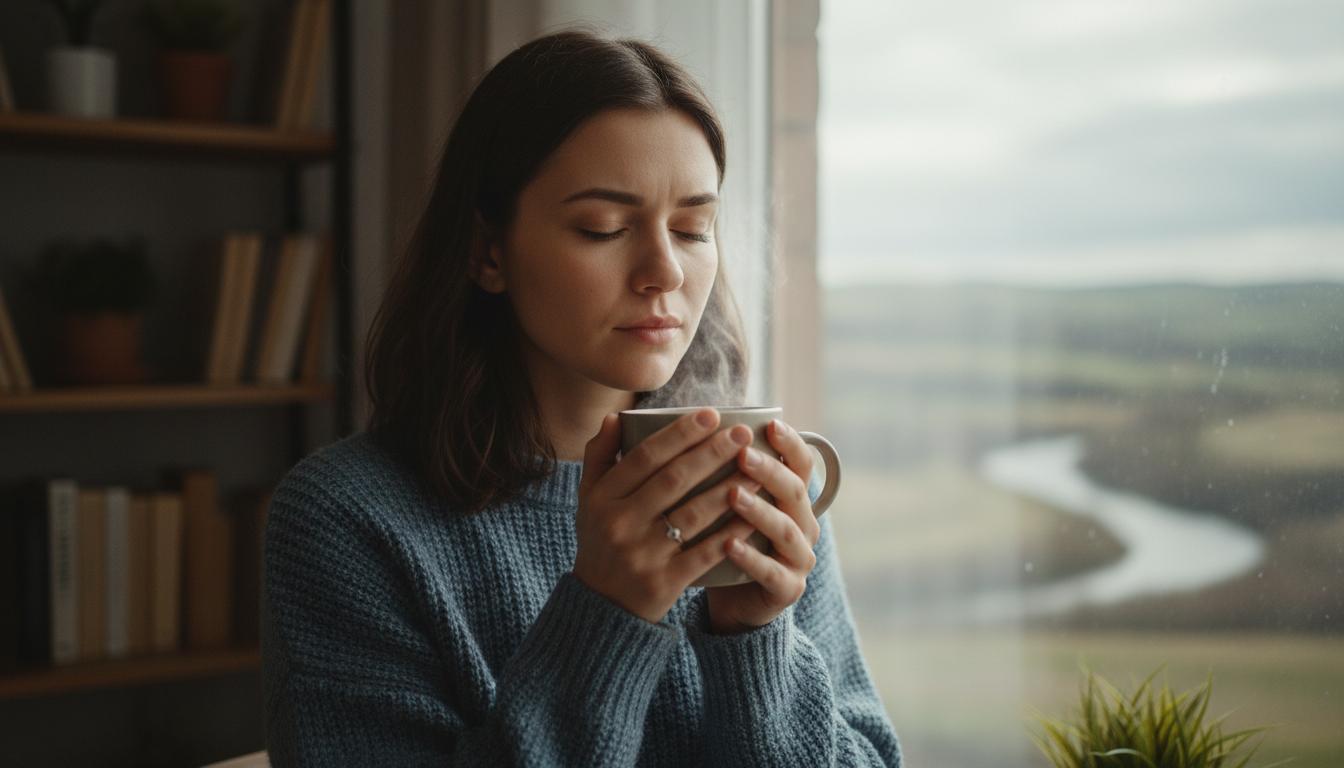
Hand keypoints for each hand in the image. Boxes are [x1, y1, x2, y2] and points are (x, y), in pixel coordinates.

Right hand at [572, 408, 763, 623]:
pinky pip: (704, 553)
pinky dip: (730, 534)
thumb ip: (599, 456)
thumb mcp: (588, 500)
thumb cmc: (601, 543)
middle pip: (673, 480)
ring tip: (756, 470)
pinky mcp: (664, 582)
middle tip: (742, 434)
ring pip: (693, 514)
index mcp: (602, 499)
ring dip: (728, 489)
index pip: (644, 457)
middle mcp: (620, 524)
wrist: (602, 608)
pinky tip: (754, 517)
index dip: (680, 434)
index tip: (712, 415)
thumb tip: (615, 415)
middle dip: (711, 453)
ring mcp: (642, 555)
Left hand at [705, 418, 819, 634]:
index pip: (801, 464)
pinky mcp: (787, 589)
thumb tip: (694, 427)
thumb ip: (725, 473)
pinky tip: (727, 544)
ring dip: (759, 510)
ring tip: (731, 494)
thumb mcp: (731, 505)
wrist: (735, 602)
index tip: (770, 424)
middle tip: (742, 454)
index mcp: (793, 499)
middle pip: (794, 491)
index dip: (791, 444)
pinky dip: (749, 557)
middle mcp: (803, 524)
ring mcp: (798, 558)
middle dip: (769, 471)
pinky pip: (770, 572)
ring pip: (784, 530)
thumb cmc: (727, 541)